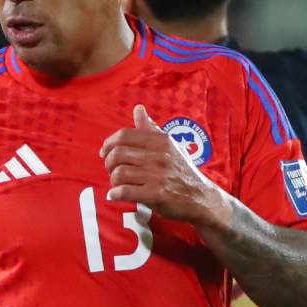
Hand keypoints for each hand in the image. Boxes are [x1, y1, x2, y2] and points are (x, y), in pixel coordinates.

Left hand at [100, 104, 227, 225]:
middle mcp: (159, 156)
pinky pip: (125, 191)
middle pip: (117, 154)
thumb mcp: (170, 146)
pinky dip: (116, 194)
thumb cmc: (181, 171)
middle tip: (111, 171)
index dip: (109, 143)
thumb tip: (138, 109)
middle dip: (108, 164)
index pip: (124, 135)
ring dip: (113, 181)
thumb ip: (150, 129)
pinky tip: (116, 195)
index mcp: (161, 141)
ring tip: (118, 184)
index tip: (104, 152)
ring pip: (119, 173)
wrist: (202, 198)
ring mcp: (158, 175)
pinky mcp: (157, 194)